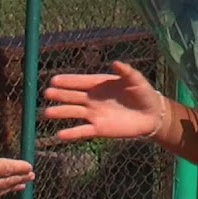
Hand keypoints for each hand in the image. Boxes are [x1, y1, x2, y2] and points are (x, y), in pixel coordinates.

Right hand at [42, 61, 165, 141]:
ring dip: (61, 113)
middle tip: (46, 93)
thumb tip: (115, 63)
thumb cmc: (144, 94)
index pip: (80, 82)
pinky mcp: (99, 129)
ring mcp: (94, 114)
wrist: (151, 116)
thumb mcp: (137, 80)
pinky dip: (71, 133)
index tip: (54, 80)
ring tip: (46, 113)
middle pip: (73, 96)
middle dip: (60, 95)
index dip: (68, 81)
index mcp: (99, 84)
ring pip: (74, 113)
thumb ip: (126, 72)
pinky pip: (82, 131)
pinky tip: (59, 135)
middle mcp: (93, 99)